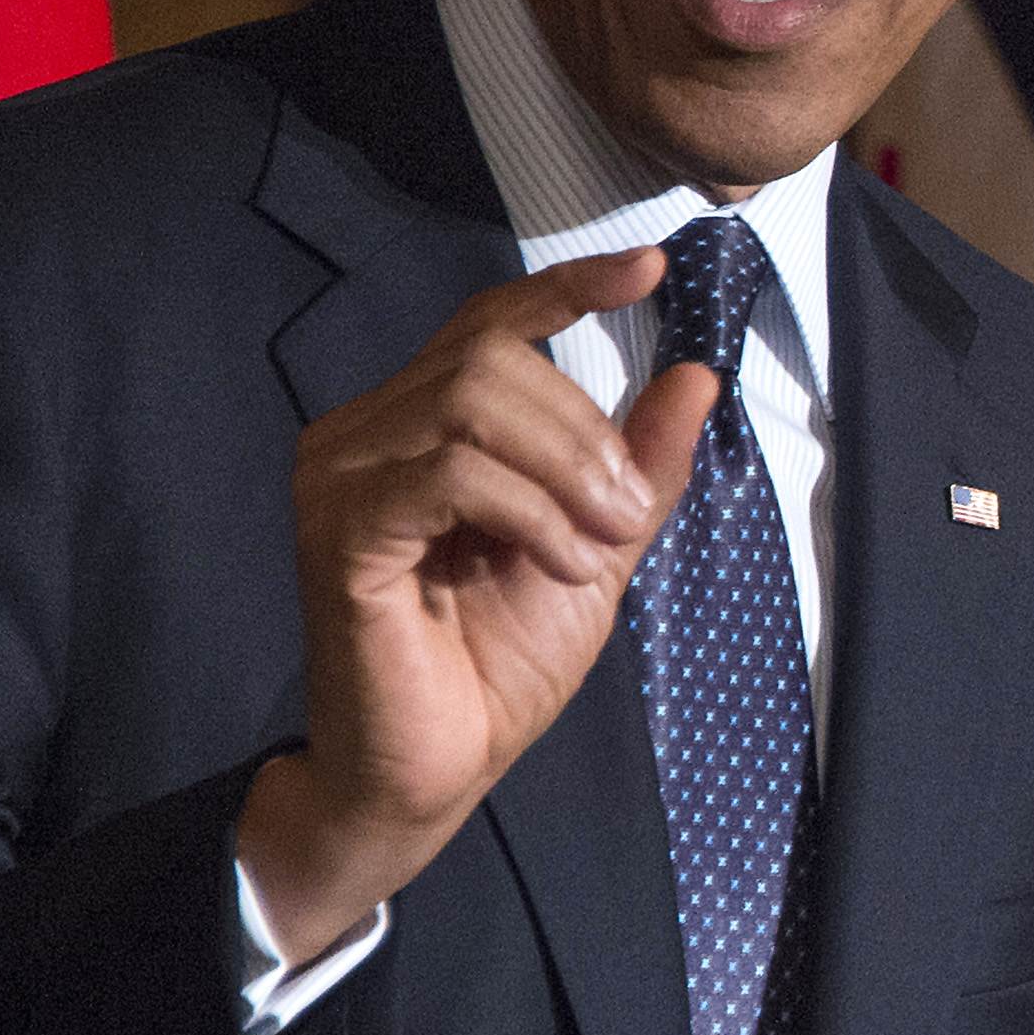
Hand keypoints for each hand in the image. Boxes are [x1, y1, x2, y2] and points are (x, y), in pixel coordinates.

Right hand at [238, 250, 718, 961]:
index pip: (489, 320)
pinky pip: (449, 474)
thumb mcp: (598, 546)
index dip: (567, 284)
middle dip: (584, 429)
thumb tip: (694, 373)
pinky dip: (527, 511)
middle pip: (491, 357)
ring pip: (471, 404)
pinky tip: (557, 564)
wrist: (439, 767)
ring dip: (564, 471)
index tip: (651, 267)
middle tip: (625, 514)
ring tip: (597, 545)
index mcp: (419, 426)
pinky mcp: (339, 532)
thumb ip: (638, 464)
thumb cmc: (500, 663)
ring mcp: (340, 478)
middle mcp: (364, 434)